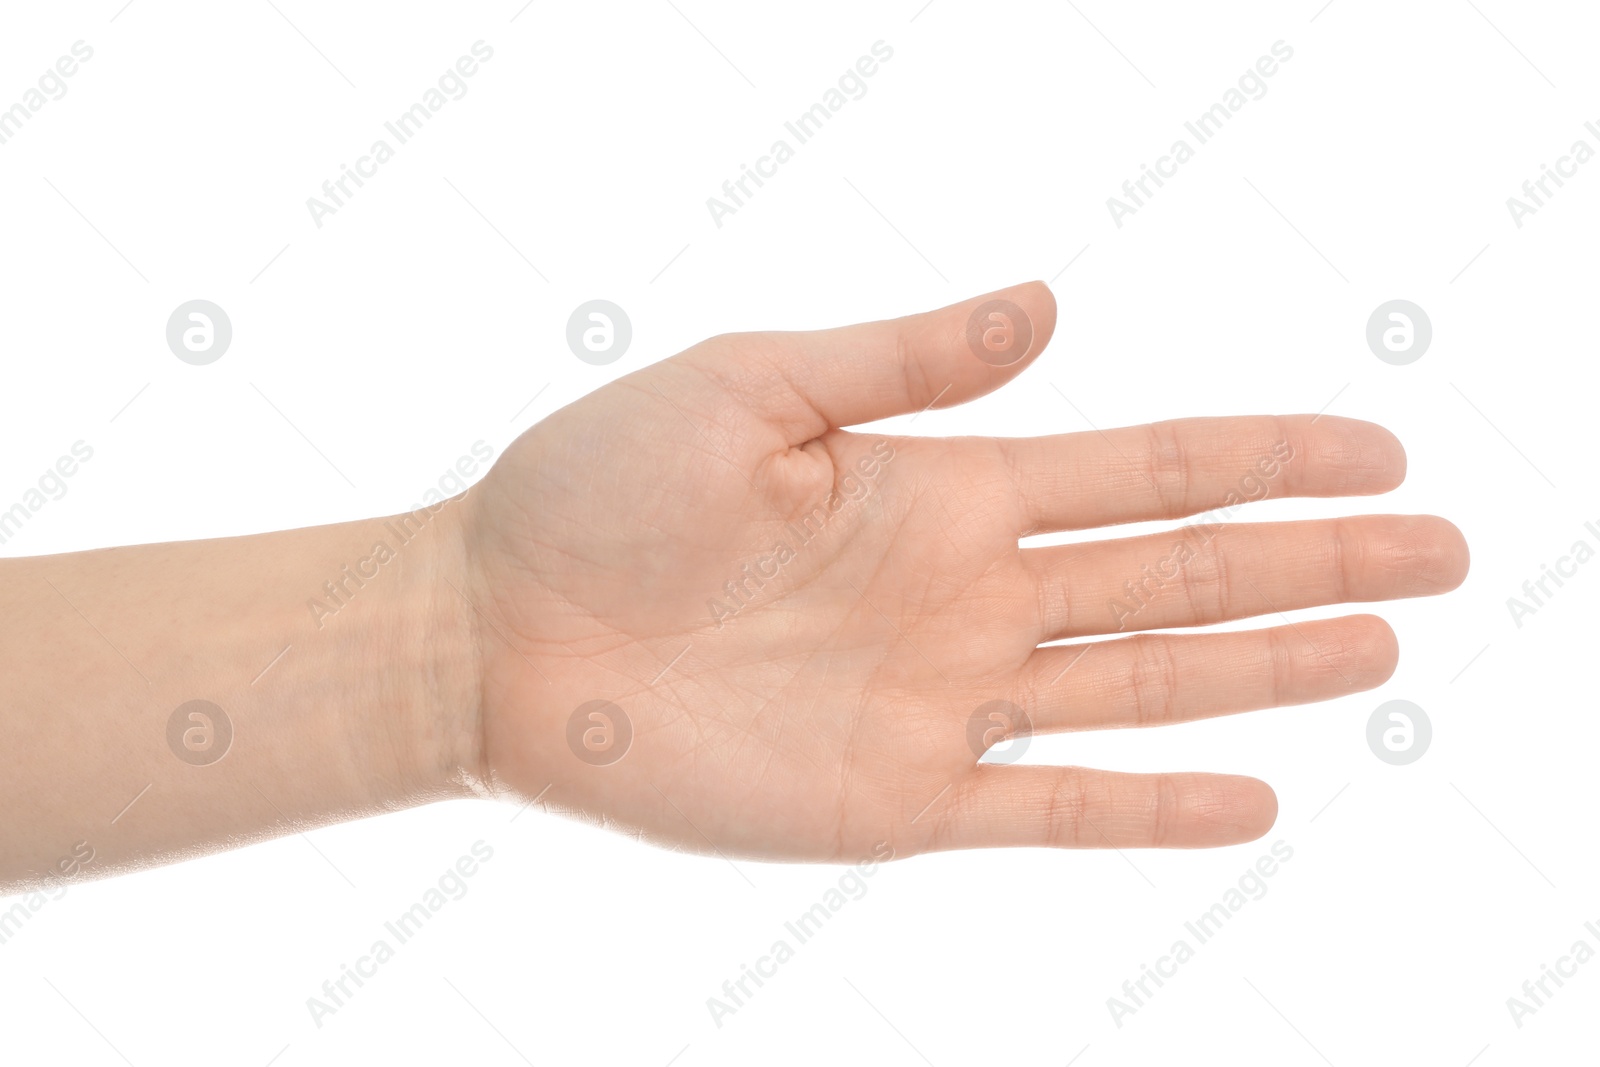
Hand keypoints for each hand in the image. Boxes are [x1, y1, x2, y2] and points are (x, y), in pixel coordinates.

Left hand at [453, 282, 1467, 859]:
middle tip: (1442, 546)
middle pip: (1182, 577)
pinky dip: (1154, 808)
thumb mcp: (753, 385)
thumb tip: (1053, 304)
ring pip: (1146, 686)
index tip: (1375, 445)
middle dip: (1313, 559)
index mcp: (945, 486)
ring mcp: (946, 700)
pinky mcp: (900, 798)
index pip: (1147, 468)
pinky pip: (1055, 809)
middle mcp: (969, 593)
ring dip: (1269, 671)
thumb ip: (906, 361)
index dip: (1265, 456)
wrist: (500, 631)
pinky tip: (1251, 797)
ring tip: (1382, 647)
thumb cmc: (601, 487)